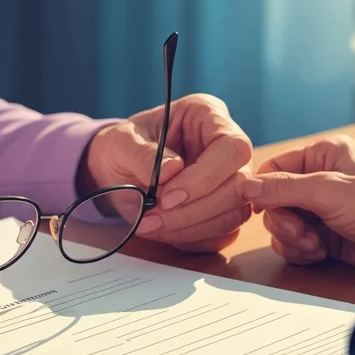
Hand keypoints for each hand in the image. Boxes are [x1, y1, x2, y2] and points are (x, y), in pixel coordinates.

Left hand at [80, 94, 252, 252]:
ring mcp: (230, 182)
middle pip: (238, 186)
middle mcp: (228, 149)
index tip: (166, 197)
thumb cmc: (123, 146)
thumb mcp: (121, 143)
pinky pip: (222, 234)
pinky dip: (190, 238)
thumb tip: (172, 171)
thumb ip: (143, 154)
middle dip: (192, 210)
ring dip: (189, 228)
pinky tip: (162, 231)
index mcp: (209, 116)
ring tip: (150, 225)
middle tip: (151, 218)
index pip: (232, 148)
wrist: (115, 169)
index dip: (204, 177)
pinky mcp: (222, 211)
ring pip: (233, 214)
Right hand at [238, 135, 354, 270]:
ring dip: (292, 239)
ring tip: (316, 245)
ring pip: (281, 225)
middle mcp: (318, 180)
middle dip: (284, 221)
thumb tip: (244, 185)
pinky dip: (300, 251)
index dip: (263, 190)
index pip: (274, 168)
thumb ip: (283, 188)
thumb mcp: (326, 191)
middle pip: (273, 201)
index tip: (261, 208)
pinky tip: (320, 253)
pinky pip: (293, 243)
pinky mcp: (324, 236)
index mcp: (322, 156)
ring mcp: (320, 210)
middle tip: (302, 233)